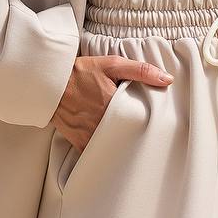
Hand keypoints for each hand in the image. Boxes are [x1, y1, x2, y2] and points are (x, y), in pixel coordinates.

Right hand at [52, 55, 172, 151]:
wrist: (50, 83)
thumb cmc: (81, 72)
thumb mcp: (112, 64)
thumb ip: (141, 71)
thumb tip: (167, 80)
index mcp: (114, 105)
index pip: (141, 118)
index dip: (151, 120)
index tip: (158, 119)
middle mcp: (102, 123)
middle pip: (129, 134)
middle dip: (139, 133)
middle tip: (149, 131)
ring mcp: (90, 135)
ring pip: (115, 145)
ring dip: (123, 143)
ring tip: (134, 139)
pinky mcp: (80, 143)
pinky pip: (97, 152)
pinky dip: (106, 150)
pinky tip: (114, 146)